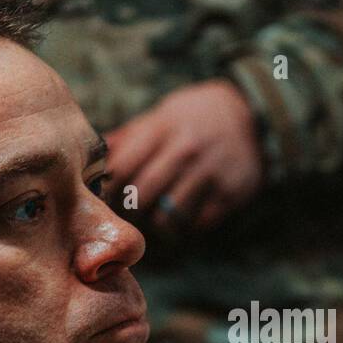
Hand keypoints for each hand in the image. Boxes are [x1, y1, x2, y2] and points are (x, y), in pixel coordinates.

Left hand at [104, 80, 263, 232]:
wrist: (252, 117)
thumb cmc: (195, 117)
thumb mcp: (162, 115)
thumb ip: (128, 137)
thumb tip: (90, 157)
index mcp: (163, 129)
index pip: (122, 167)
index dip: (107, 188)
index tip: (103, 196)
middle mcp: (186, 150)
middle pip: (141, 195)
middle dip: (129, 210)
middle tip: (126, 213)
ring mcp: (209, 173)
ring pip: (168, 217)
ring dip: (156, 223)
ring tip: (154, 217)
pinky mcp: (229, 194)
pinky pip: (197, 224)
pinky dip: (185, 227)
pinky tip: (182, 217)